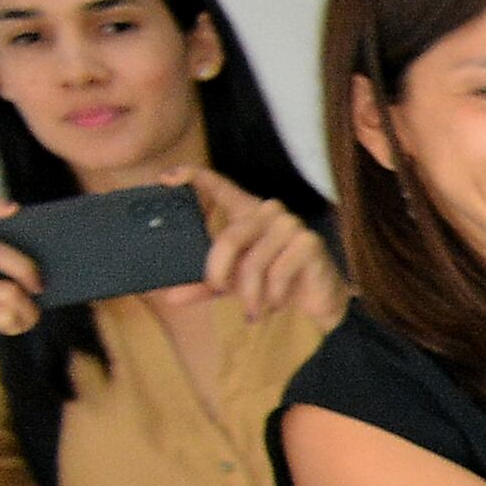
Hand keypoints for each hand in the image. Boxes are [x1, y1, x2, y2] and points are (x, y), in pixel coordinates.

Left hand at [174, 171, 342, 326]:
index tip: (166, 180)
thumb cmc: (274, 284)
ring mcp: (291, 225)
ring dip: (251, 293)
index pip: (218, 184)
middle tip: (220, 290)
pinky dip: (272, 296)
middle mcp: (268, 211)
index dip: (192, 176)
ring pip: (254, 261)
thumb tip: (171, 296)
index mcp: (246, 211)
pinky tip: (276, 304)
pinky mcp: (308, 244)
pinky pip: (278, 272)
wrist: (319, 300)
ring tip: (254, 309)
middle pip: (230, 238)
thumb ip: (204, 286)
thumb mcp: (234, 283)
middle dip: (220, 272)